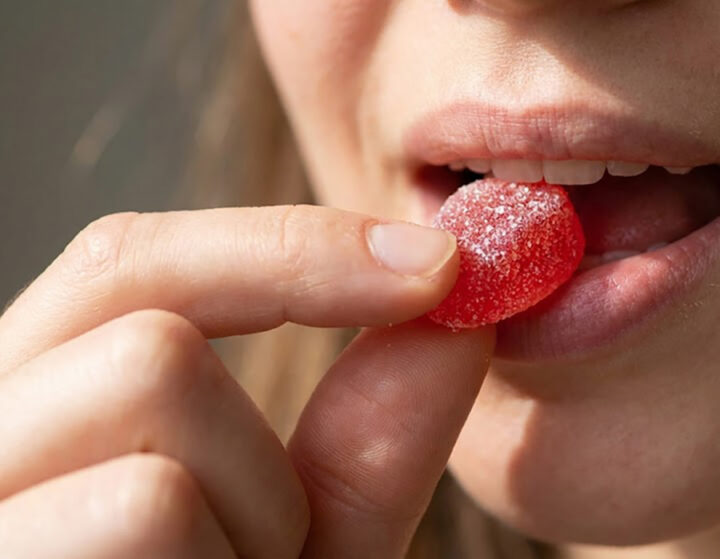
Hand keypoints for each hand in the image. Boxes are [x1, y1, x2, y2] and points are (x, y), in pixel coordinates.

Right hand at [0, 206, 493, 557]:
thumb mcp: (301, 557)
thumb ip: (365, 441)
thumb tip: (459, 312)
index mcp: (32, 422)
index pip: (130, 264)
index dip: (293, 247)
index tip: (443, 267)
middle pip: (147, 329)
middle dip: (261, 455)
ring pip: (152, 413)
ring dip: (250, 526)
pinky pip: (143, 512)